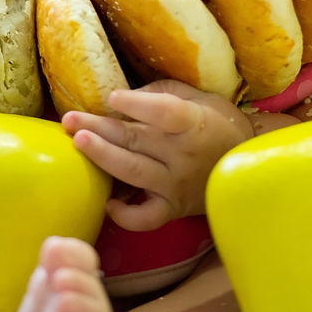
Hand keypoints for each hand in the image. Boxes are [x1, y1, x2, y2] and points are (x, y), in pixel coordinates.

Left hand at [62, 80, 254, 231]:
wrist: (241, 163)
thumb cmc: (214, 122)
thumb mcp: (195, 97)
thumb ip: (160, 93)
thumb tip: (122, 97)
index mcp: (193, 122)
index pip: (164, 112)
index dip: (137, 104)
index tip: (112, 97)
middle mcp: (183, 154)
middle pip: (137, 139)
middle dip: (100, 127)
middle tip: (70, 119)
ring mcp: (176, 184)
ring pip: (134, 172)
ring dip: (104, 157)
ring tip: (78, 142)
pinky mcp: (172, 209)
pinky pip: (147, 218)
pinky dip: (127, 216)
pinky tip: (108, 203)